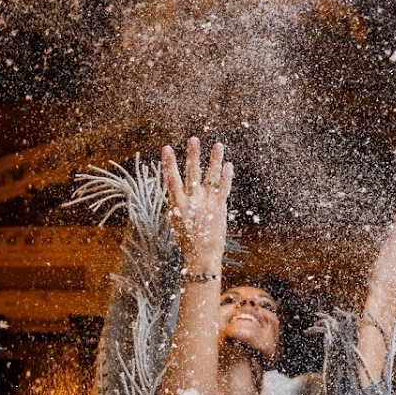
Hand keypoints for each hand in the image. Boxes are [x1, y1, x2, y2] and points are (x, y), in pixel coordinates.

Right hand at [161, 137, 232, 272]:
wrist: (201, 255)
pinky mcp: (220, 207)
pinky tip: (228, 165)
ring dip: (215, 159)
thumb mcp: (174, 220)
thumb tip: (174, 187)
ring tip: (218, 145)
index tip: (167, 148)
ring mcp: (207, 202)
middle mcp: (192, 200)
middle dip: (193, 154)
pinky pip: (224, 188)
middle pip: (192, 172)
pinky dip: (227, 176)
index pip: (171, 179)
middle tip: (194, 139)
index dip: (168, 163)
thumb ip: (176, 202)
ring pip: (211, 176)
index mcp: (177, 204)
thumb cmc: (186, 239)